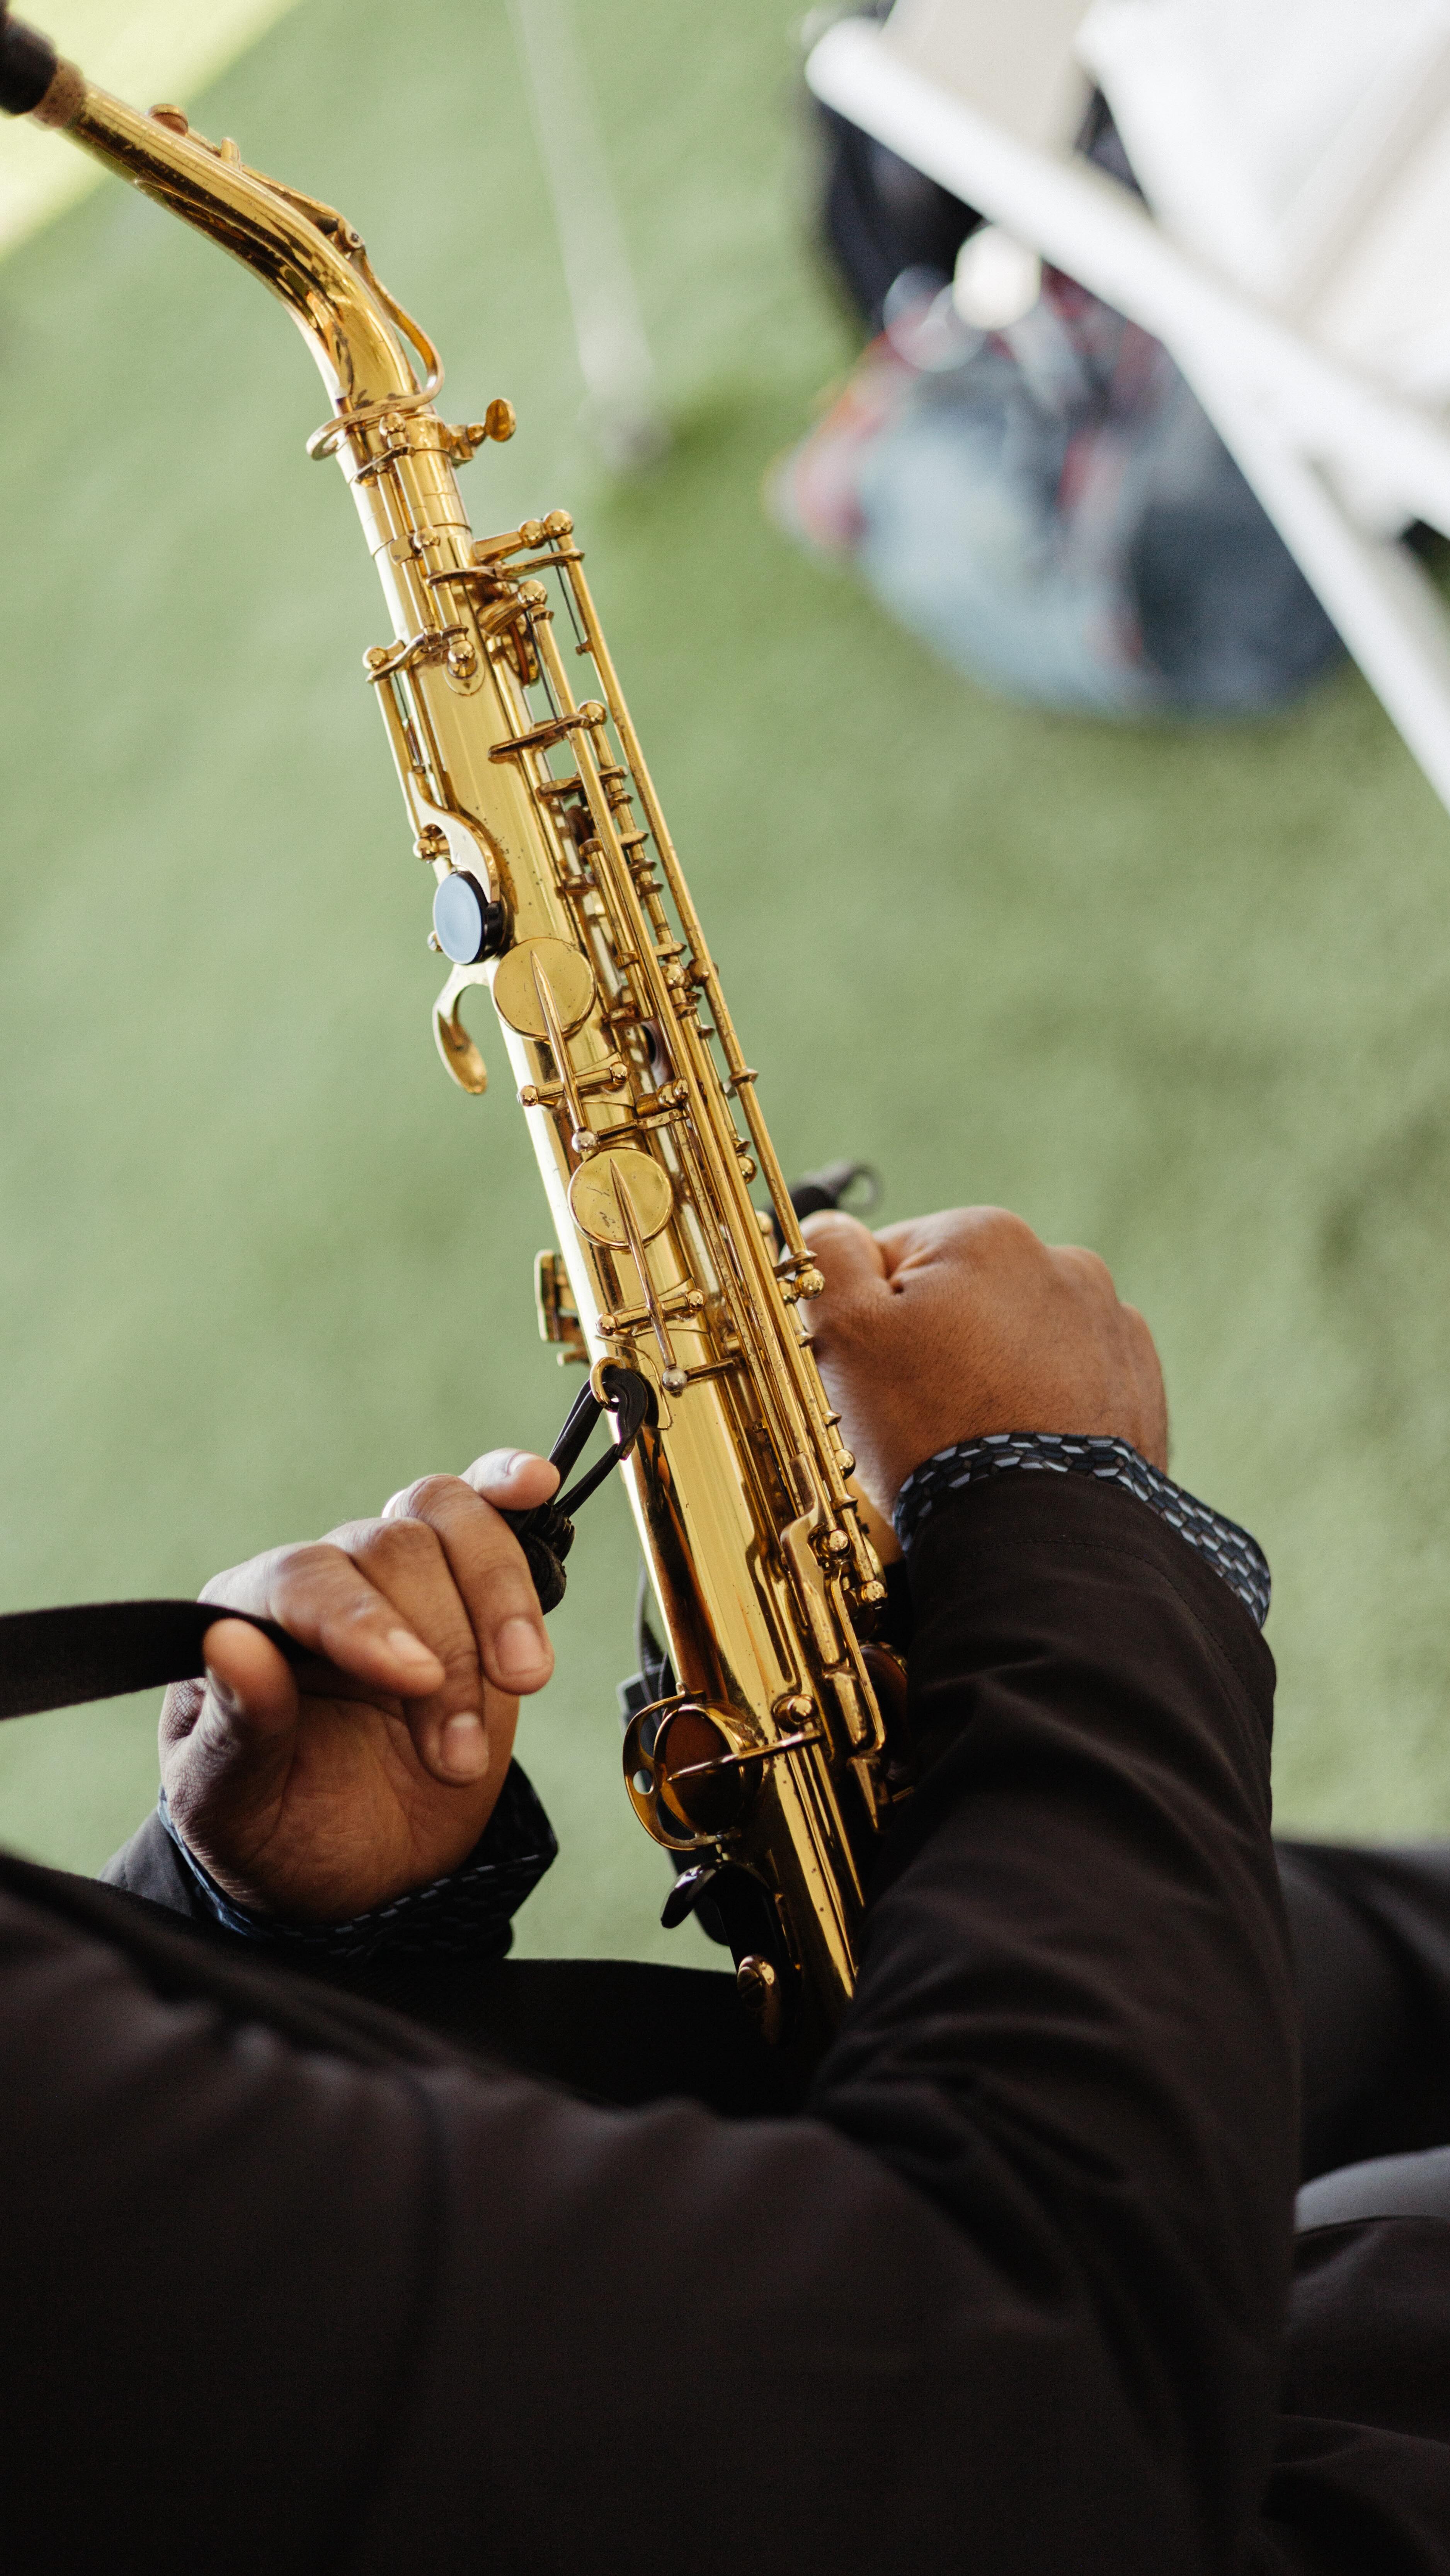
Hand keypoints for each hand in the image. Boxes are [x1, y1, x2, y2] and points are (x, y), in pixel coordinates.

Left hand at [161, 1449, 558, 1922]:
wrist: (356, 1866)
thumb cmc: (280, 1830)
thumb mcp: (235, 1806)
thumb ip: (236, 1729)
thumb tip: (229, 1645)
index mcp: (245, 1619)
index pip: (303, 1580)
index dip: (363, 1620)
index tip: (414, 1679)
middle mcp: (321, 1581)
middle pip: (393, 1550)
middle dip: (446, 1654)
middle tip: (456, 1760)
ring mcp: (396, 1578)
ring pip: (448, 1519)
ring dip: (500, 1601)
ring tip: (521, 1684)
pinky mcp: (463, 1584)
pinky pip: (481, 1506)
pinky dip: (508, 1487)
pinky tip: (535, 1487)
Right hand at [802, 1206, 1167, 1517]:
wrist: (1036, 1535)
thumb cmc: (933, 1432)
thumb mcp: (847, 1335)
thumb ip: (830, 1258)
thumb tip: (831, 1227)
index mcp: (986, 1235)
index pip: (893, 1259)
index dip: (865, 1321)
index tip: (867, 1376)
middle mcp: (1062, 1263)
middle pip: (961, 1300)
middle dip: (934, 1348)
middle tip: (915, 1420)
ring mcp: (1111, 1325)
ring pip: (1015, 1343)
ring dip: (989, 1378)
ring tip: (971, 1442)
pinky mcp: (1139, 1386)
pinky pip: (1069, 1385)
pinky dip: (1042, 1409)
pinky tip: (1020, 1451)